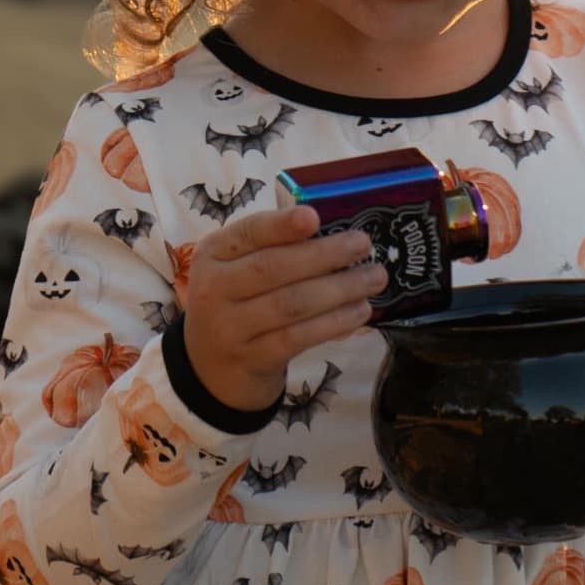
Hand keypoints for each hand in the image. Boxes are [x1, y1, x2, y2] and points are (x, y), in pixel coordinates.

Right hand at [184, 204, 387, 414]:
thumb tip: (334, 230)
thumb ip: (273, 247)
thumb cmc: (238, 302)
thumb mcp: (238, 267)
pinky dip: (334, 323)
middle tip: (363, 244)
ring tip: (373, 278)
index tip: (315, 217)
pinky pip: (298, 338)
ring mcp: (229, 328)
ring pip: (291, 304)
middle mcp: (213, 288)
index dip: (281, 225)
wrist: (211, 367)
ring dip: (339, 289)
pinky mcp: (252, 359)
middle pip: (273, 268)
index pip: (248, 233)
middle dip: (324, 254)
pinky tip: (360, 311)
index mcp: (213, 253)